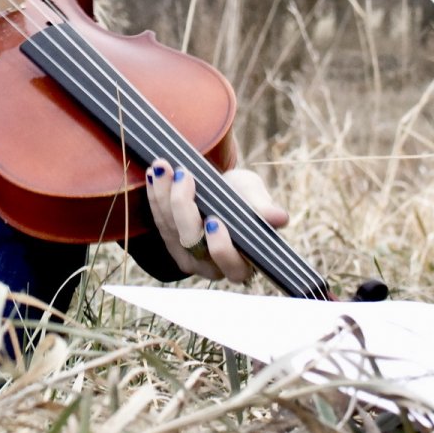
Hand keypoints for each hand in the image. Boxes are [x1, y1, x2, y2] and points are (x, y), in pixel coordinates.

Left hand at [143, 159, 288, 283]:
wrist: (224, 192)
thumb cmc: (244, 197)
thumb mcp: (254, 196)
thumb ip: (263, 207)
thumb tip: (280, 217)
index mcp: (244, 261)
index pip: (232, 264)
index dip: (221, 247)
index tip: (214, 221)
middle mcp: (214, 266)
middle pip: (194, 244)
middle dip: (183, 207)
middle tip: (183, 174)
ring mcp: (190, 257)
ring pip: (171, 230)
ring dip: (164, 195)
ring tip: (163, 166)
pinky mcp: (171, 244)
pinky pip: (159, 222)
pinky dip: (155, 196)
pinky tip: (154, 174)